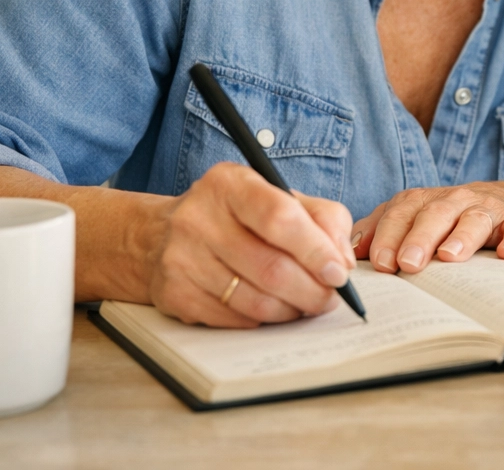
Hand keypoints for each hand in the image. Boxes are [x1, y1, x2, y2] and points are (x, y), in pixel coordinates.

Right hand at [148, 162, 355, 327]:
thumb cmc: (235, 215)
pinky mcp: (174, 293)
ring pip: (255, 301)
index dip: (316, 251)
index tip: (339, 273)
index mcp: (229, 183)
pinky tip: (270, 308)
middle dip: (312, 290)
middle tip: (330, 298)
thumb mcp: (278, 198)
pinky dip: (263, 319)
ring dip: (291, 310)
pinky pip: (235, 319)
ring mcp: (181, 257)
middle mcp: (198, 217)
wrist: (160, 235)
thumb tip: (343, 262)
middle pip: (271, 267)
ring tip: (305, 304)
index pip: (280, 218)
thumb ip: (322, 218)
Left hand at [351, 181, 503, 272]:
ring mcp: (488, 208)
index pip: (401, 213)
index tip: (378, 262)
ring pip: (474, 218)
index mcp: (425, 201)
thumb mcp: (418, 219)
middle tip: (407, 264)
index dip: (388, 236)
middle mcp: (454, 200)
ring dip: (461, 236)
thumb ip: (383, 231)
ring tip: (450, 257)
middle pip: (434, 214)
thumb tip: (348, 252)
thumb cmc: (454, 219)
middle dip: (418, 238)